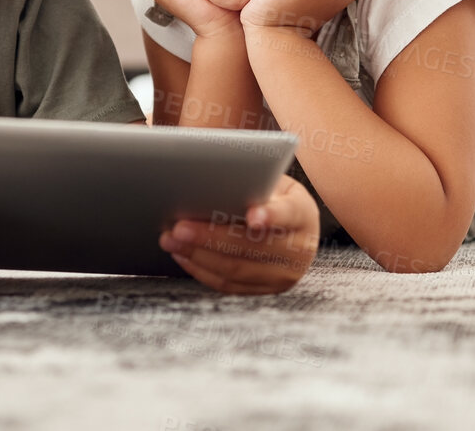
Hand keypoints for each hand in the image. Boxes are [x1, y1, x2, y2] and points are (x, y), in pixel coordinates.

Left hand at [160, 175, 319, 293]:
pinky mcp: (266, 291)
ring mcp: (283, 275)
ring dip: (197, 256)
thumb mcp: (273, 184)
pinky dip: (201, 270)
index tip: (253, 215)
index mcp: (303, 214)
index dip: (271, 215)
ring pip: (235, 269)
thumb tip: (210, 185)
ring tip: (171, 241)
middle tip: (179, 227)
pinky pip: (228, 285)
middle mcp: (299, 250)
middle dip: (211, 237)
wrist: (297, 230)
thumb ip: (252, 185)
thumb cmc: (275, 198)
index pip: (288, 214)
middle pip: (251, 246)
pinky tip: (183, 255)